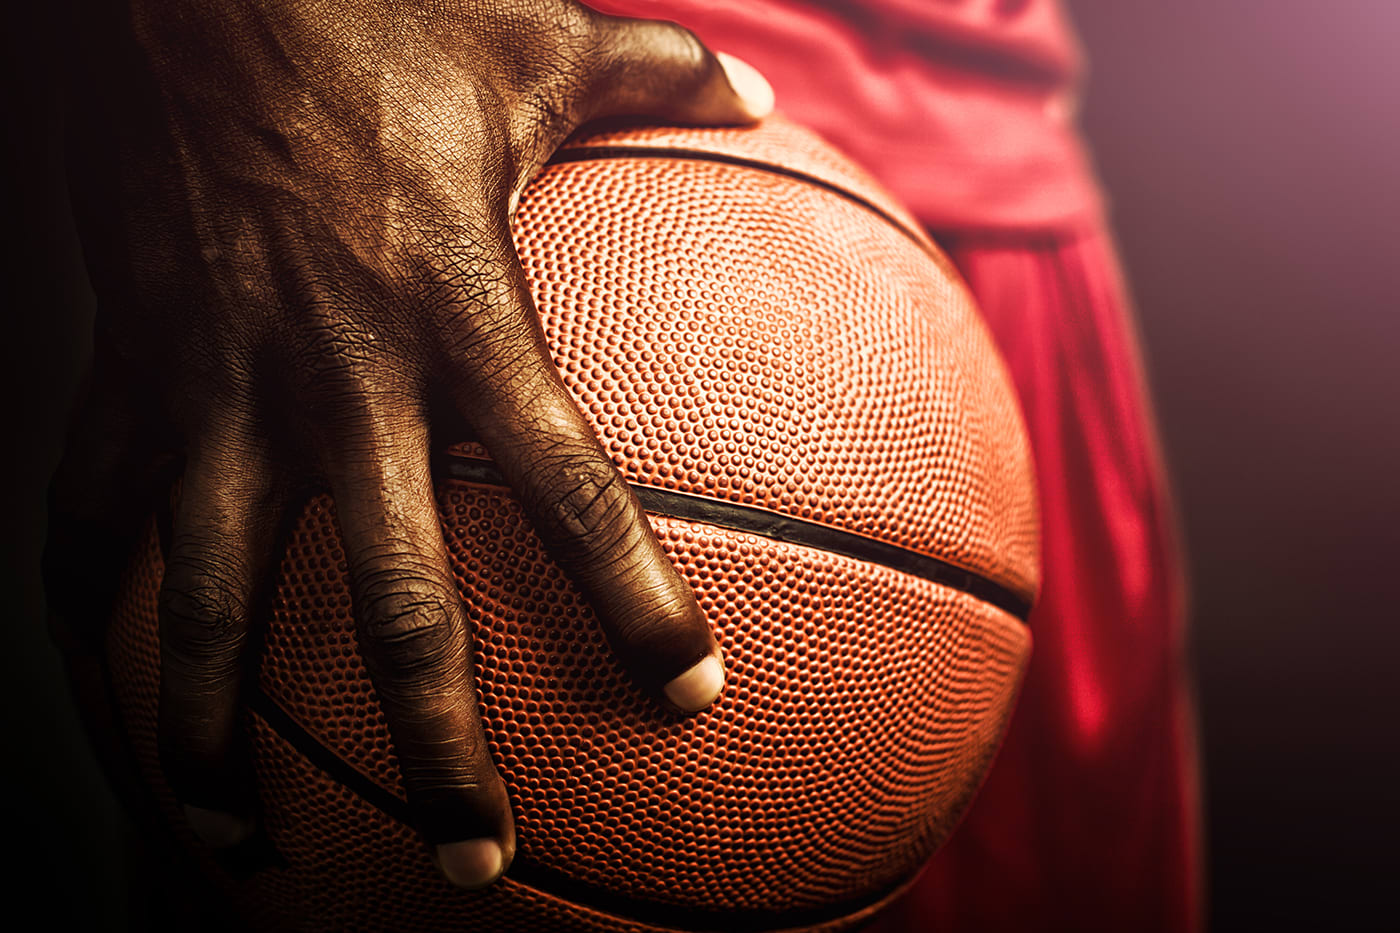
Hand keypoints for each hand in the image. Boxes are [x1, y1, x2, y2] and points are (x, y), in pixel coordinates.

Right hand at [45, 0, 772, 887]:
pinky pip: (88, 519)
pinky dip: (90, 617)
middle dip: (438, 746)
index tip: (687, 694)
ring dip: (218, 738)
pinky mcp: (125, 374)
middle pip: (393, 604)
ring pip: (211, 602)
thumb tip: (758, 87)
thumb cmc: (369, 14)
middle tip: (476, 858)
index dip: (633, 601)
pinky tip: (112, 698)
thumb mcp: (531, 41)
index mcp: (463, 317)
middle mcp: (341, 380)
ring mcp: (216, 389)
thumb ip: (653, 78)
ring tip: (244, 841)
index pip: (572, 489)